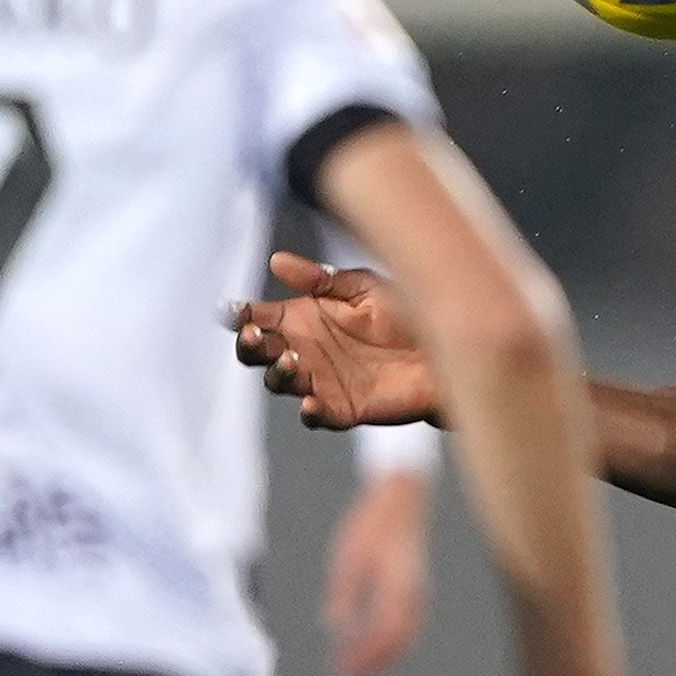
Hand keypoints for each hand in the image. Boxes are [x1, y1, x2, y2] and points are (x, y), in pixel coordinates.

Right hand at [231, 251, 440, 427]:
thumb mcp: (364, 286)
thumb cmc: (407, 312)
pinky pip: (317, 414)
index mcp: (304, 318)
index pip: (260, 317)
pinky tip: (310, 401)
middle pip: (258, 352)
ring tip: (291, 359)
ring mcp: (320, 380)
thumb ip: (321, 279)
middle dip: (248, 345)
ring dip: (279, 373)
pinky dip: (309, 410)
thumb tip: (277, 261)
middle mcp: (305, 351)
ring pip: (281, 382)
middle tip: (253, 335)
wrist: (444, 349)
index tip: (232, 312)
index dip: (240, 315)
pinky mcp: (343, 408)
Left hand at [324, 465, 431, 675]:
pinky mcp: (415, 587)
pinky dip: (391, 641)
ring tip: (358, 669)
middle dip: (375, 664)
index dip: (364, 656)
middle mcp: (414, 593)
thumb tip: (335, 627)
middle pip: (399, 641)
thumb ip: (345, 593)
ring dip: (384, 656)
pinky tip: (371, 644)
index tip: (341, 669)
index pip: (383, 633)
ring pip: (407, 636)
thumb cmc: (371, 525)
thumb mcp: (348, 557)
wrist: (400, 498)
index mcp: (398, 586)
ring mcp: (419, 591)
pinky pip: (408, 624)